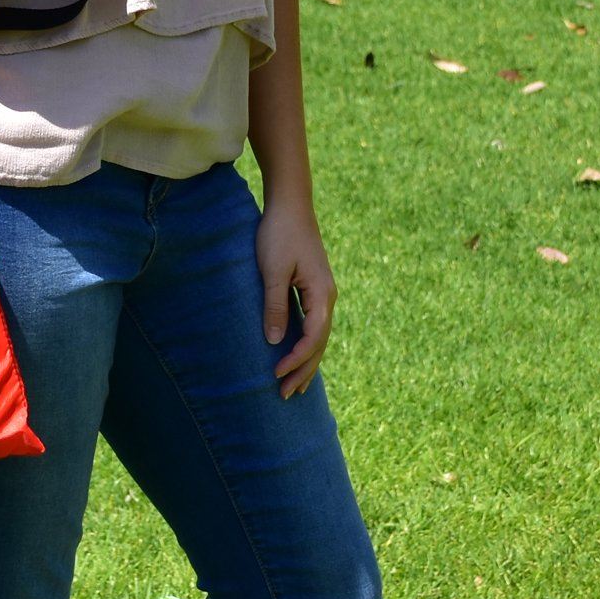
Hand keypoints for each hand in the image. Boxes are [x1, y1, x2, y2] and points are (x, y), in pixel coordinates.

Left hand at [257, 198, 335, 399]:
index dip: (296, 360)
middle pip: (320, 343)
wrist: (290, 203)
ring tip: (295, 386)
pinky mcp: (313, 287)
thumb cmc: (279, 233)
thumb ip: (274, 305)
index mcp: (322, 294)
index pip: (313, 338)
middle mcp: (327, 297)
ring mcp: (322, 292)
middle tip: (285, 395)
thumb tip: (275, 342)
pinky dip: (306, 344)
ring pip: (318, 336)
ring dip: (306, 361)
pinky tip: (296, 354)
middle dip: (304, 370)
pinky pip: (313, 324)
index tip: (277, 375)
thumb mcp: (272, 270)